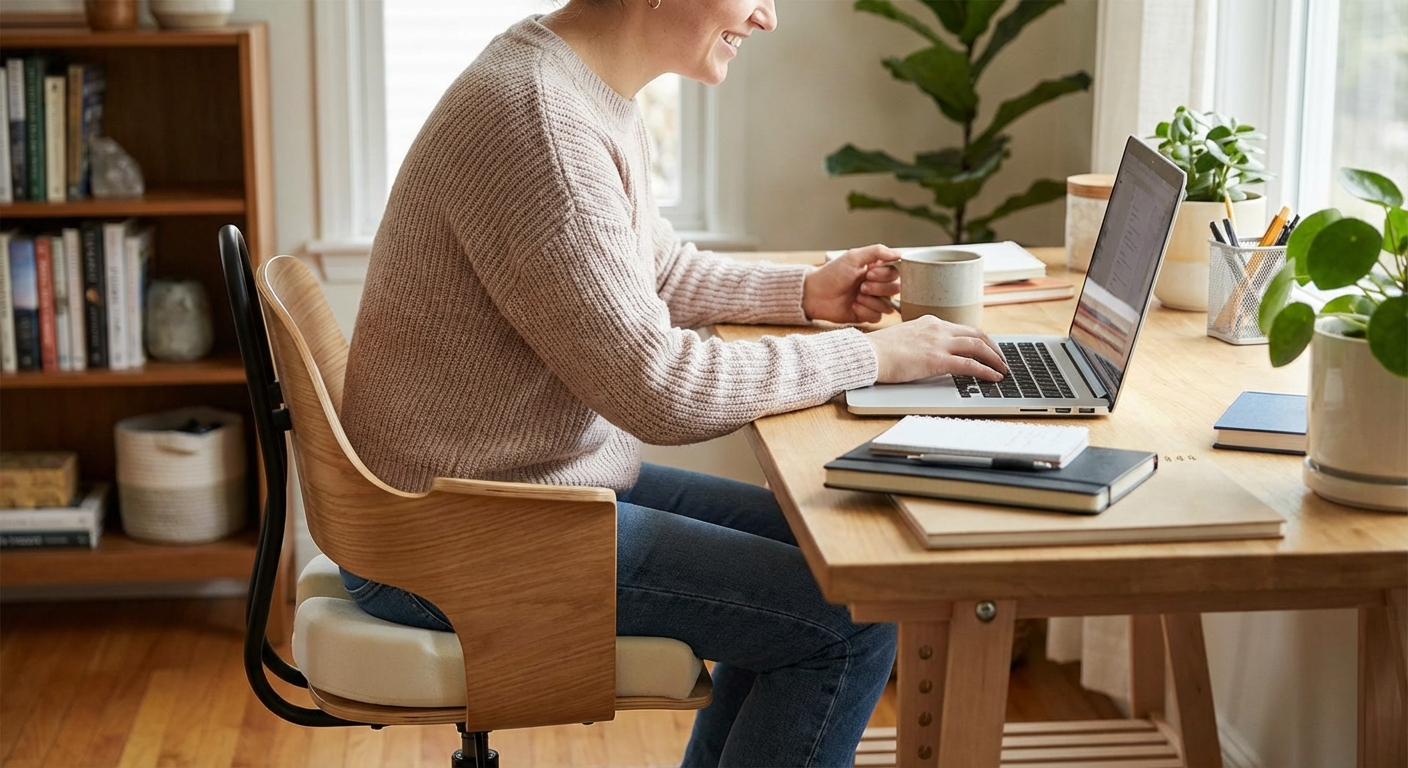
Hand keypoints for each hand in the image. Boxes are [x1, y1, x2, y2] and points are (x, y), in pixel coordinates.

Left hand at [802, 244, 901, 323]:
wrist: (815, 293)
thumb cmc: (832, 274)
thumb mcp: (854, 257)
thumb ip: (878, 252)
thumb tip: (900, 254)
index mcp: (876, 270)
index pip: (896, 273)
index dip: (885, 275)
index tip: (869, 272)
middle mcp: (877, 285)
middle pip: (895, 289)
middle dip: (878, 288)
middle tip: (861, 286)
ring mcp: (872, 301)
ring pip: (888, 305)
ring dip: (871, 300)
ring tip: (856, 296)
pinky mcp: (866, 315)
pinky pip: (878, 317)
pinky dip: (866, 311)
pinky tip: (854, 305)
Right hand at [865, 315, 1008, 383]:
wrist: (866, 354)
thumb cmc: (877, 351)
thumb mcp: (902, 339)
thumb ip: (919, 342)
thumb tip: (924, 353)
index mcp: (929, 322)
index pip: (962, 328)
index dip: (978, 339)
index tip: (986, 349)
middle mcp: (937, 328)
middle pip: (976, 334)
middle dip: (993, 348)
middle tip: (1001, 359)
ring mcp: (938, 343)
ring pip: (978, 347)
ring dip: (995, 359)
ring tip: (1003, 370)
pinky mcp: (937, 360)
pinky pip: (970, 364)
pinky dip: (986, 371)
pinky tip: (994, 378)